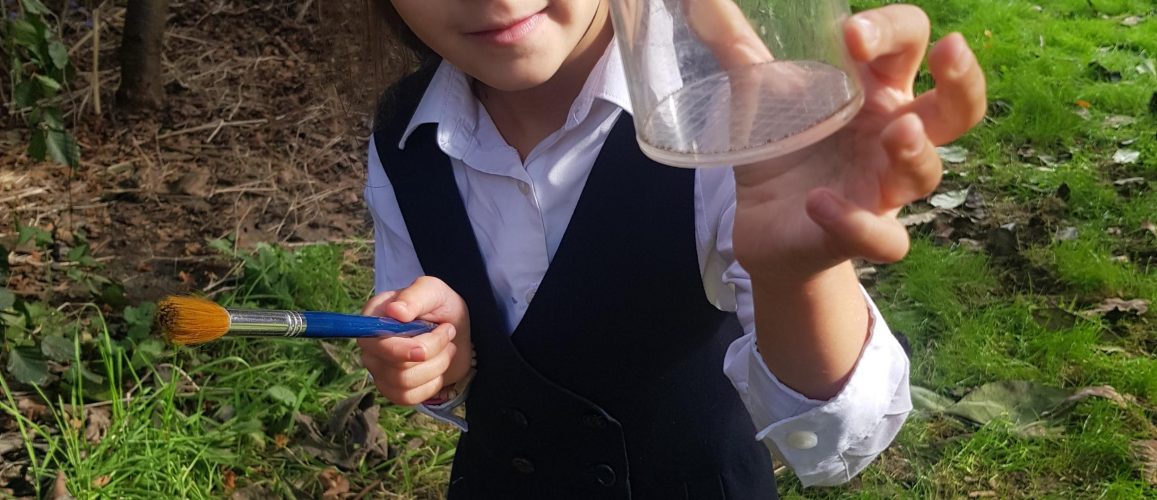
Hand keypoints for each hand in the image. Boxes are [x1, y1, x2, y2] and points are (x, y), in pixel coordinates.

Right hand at [357, 276, 472, 405]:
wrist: (456, 329)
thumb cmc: (441, 306)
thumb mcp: (433, 291)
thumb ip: (415, 296)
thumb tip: (395, 311)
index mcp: (373, 317)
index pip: (375, 342)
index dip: (405, 347)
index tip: (439, 329)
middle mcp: (370, 346)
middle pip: (395, 367)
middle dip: (433, 351)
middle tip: (449, 331)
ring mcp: (379, 370)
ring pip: (404, 383)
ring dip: (437, 365)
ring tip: (447, 347)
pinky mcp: (392, 389)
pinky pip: (408, 398)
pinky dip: (432, 384)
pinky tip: (439, 367)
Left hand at [698, 4, 986, 281]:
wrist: (762, 224)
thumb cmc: (781, 144)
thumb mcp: (759, 91)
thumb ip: (734, 44)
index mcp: (877, 89)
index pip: (910, 43)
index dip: (892, 30)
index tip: (851, 34)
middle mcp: (892, 134)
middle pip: (957, 107)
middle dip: (963, 79)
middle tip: (951, 51)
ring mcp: (884, 186)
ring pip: (927, 171)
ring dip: (916, 151)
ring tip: (897, 134)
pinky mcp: (863, 233)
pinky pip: (881, 238)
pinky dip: (856, 223)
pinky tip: (821, 204)